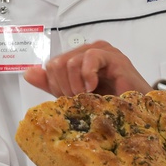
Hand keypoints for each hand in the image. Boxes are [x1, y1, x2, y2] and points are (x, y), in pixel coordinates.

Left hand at [23, 40, 150, 96]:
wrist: (137, 114)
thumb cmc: (109, 104)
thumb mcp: (74, 95)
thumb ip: (51, 84)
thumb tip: (27, 73)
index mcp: (77, 58)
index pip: (51, 66)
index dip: (55, 85)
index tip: (70, 99)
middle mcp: (88, 51)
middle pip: (57, 63)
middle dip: (64, 86)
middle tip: (79, 99)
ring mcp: (102, 51)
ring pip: (69, 62)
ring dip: (75, 85)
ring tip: (87, 97)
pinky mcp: (114, 57)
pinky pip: (90, 57)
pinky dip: (86, 75)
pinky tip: (92, 89)